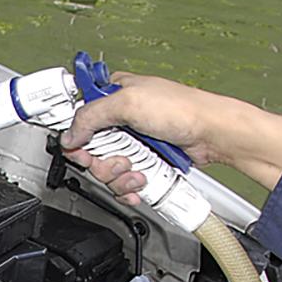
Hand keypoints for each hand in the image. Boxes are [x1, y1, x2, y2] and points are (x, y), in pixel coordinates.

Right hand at [58, 73, 281, 204]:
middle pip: (89, 149)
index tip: (78, 147)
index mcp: (112, 95)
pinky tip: (140, 182)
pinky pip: (122, 181)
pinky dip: (129, 186)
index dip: (74, 134)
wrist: (212, 134)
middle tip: (117, 159)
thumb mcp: (129, 102)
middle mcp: (119, 118)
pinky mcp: (143, 161)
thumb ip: (91, 115)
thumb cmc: (183, 110)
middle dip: (101, 161)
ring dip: (118, 176)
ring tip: (136, 170)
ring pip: (105, 169)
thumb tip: (68, 134)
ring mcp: (131, 142)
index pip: (77, 116)